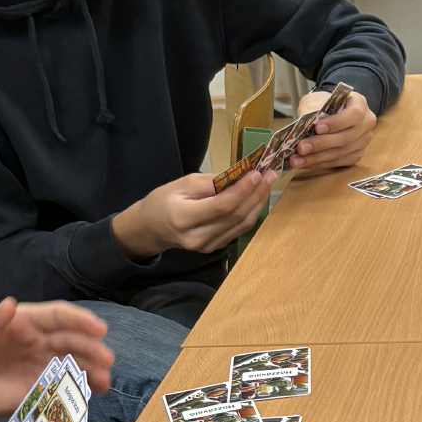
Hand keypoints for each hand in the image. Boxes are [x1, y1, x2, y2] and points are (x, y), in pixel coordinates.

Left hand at [0, 301, 112, 421]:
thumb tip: (10, 304)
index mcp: (21, 322)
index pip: (57, 317)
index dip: (79, 320)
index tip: (99, 329)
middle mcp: (36, 342)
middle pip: (71, 341)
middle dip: (91, 348)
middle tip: (107, 360)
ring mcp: (38, 366)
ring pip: (73, 364)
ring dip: (92, 370)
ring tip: (105, 382)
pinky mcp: (37, 390)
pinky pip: (64, 388)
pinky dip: (81, 390)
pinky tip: (93, 395)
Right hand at [112, 167, 276, 259]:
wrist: (152, 228)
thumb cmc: (163, 201)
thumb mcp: (181, 184)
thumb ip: (210, 183)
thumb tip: (239, 176)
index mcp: (183, 218)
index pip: (221, 206)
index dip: (242, 190)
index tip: (257, 173)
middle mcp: (198, 238)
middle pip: (235, 216)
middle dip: (256, 194)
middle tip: (270, 174)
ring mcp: (208, 246)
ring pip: (242, 224)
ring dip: (258, 202)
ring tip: (268, 183)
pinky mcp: (216, 248)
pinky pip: (239, 230)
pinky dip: (251, 212)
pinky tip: (257, 197)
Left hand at [290, 86, 376, 178]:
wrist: (327, 114)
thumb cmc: (323, 104)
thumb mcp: (315, 100)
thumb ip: (311, 109)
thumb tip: (303, 123)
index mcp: (359, 104)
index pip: (354, 114)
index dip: (336, 122)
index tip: (317, 127)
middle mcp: (366, 123)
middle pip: (348, 137)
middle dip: (322, 144)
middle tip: (301, 147)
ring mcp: (363, 141)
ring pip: (342, 153)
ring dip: (317, 158)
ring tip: (297, 159)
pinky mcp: (355, 156)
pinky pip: (338, 162)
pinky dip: (320, 163)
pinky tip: (305, 162)